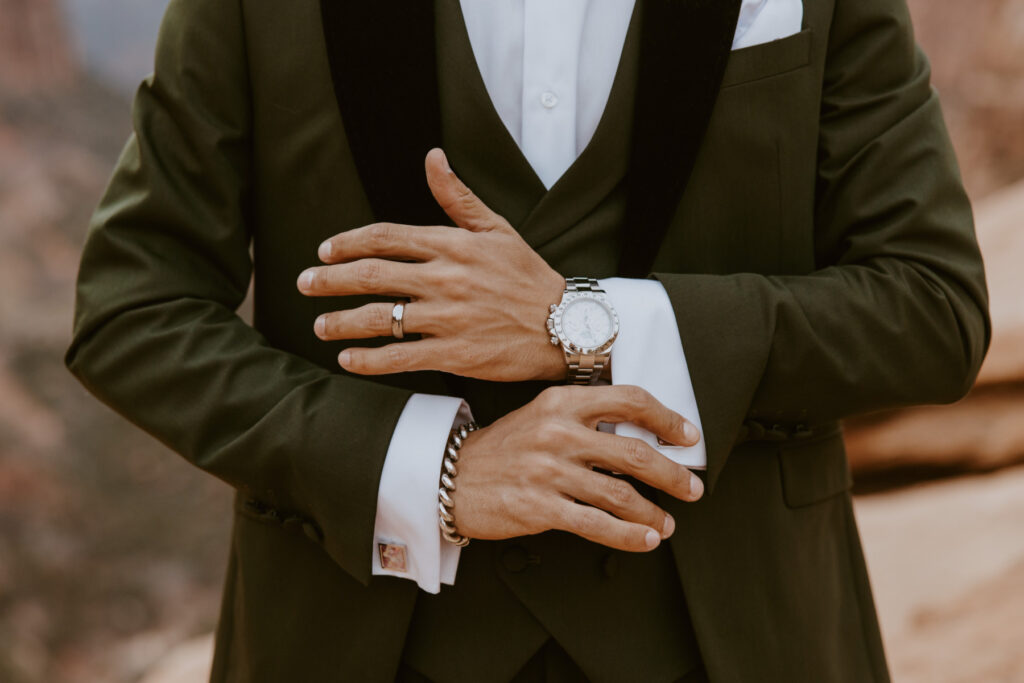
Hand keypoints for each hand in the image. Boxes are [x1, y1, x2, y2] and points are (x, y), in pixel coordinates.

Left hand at [297, 148, 566, 381]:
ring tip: (320, 325)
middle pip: (372, 276)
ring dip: (342, 321)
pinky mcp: (455, 354)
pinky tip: (348, 359)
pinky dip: (369, 360)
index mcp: (452, 245)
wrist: (564, 326)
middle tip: (305, 284)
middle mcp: (446, 279)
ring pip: (380, 318)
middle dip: (330, 280)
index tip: (325, 250)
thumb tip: (432, 157)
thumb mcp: (497, 229)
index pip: (386, 237)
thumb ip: (457, 197)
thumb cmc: (528, 276)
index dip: (348, 243)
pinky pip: (400, 358)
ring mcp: (448, 318)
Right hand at [450, 385, 703, 551]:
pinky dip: (629, 536)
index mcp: (562, 401)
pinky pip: (597, 525)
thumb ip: (586, 419)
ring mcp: (548, 471)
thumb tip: (643, 437)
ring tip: (666, 523)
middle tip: (692, 488)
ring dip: (653, 513)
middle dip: (672, 474)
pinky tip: (646, 539)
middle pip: (634, 453)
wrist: (451, 477)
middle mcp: (558, 432)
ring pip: (621, 495)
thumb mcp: (542, 416)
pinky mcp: (540, 506)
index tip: (688, 436)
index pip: (630, 400)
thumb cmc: (505, 449)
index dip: (667, 418)